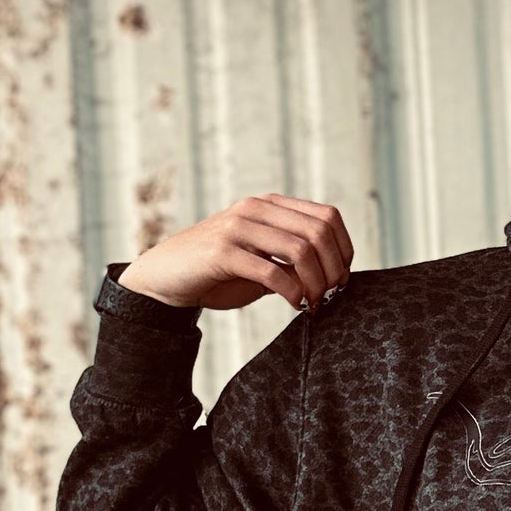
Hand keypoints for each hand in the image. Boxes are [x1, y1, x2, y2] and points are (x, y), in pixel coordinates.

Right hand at [115, 193, 353, 313]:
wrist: (167, 279)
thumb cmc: (220, 273)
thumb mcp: (264, 261)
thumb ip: (294, 261)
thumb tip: (336, 274)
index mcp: (270, 206)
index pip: (327, 217)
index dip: (343, 249)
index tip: (341, 278)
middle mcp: (256, 209)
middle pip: (319, 232)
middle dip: (333, 269)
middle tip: (329, 295)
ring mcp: (238, 227)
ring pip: (300, 250)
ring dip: (315, 284)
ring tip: (312, 303)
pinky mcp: (222, 252)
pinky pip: (272, 272)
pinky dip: (292, 292)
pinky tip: (294, 305)